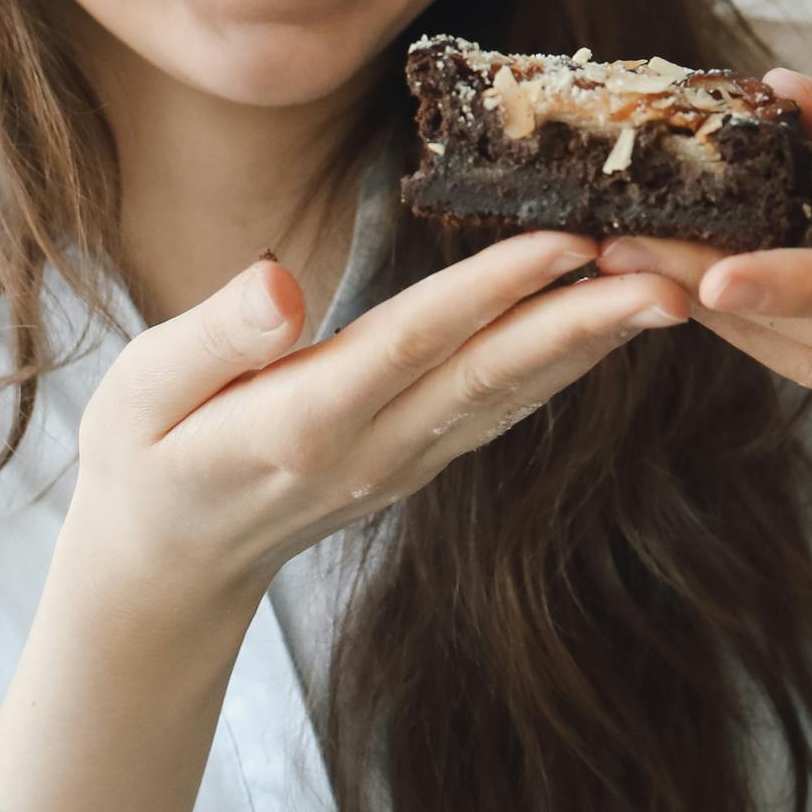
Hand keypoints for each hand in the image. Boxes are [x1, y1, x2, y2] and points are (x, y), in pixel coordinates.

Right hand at [54, 232, 690, 649]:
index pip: (415, 343)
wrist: (166, 570)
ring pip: (514, 395)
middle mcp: (372, 448)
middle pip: (493, 376)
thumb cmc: (145, 460)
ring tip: (667, 294)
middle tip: (671, 277)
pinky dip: (563, 366)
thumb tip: (280, 281)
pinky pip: (504, 407)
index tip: (565, 241)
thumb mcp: (140, 392)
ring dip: (594, 344)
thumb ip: (213, 336)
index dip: (493, 291)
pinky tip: (610, 330)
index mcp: (303, 422)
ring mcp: (405, 463)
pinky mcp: (420, 460)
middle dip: (586, 323)